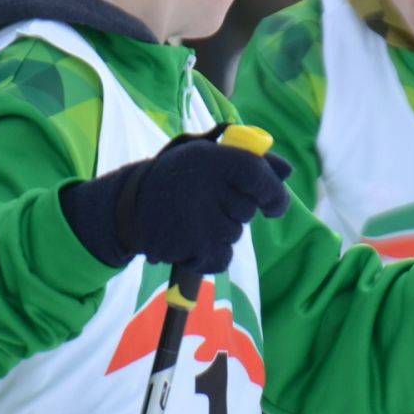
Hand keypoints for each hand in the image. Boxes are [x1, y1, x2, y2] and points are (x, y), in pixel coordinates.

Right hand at [61, 131, 292, 275]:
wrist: (126, 206)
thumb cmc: (174, 177)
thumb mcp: (204, 155)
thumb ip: (249, 160)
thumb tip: (287, 171)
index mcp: (211, 158)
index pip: (258, 174)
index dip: (273, 191)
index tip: (274, 204)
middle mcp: (206, 188)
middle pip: (247, 210)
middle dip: (236, 211)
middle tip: (207, 203)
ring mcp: (200, 221)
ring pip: (234, 234)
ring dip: (220, 232)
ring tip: (191, 219)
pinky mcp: (193, 249)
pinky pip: (222, 258)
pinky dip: (210, 255)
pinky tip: (189, 240)